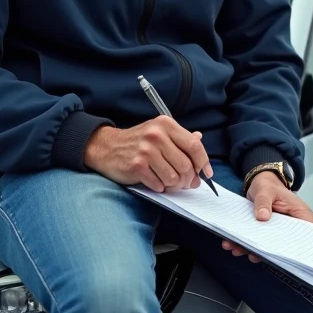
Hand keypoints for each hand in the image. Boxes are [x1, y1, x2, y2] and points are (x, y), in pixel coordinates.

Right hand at [83, 115, 212, 192]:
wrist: (106, 147)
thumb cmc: (136, 141)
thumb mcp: (159, 132)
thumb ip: (179, 137)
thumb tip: (199, 140)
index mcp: (165, 125)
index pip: (193, 145)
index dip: (203, 162)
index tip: (206, 174)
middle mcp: (156, 135)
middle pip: (186, 165)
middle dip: (189, 179)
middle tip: (186, 183)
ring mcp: (146, 151)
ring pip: (174, 177)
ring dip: (174, 185)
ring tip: (168, 182)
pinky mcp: (137, 166)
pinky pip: (159, 184)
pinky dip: (160, 187)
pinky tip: (155, 181)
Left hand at [222, 171, 312, 262]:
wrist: (259, 183)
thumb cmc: (268, 185)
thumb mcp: (265, 190)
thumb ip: (264, 202)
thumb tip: (263, 216)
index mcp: (300, 214)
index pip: (307, 235)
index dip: (300, 246)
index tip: (284, 253)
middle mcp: (292, 226)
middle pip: (287, 245)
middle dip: (269, 252)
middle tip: (254, 254)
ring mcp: (279, 232)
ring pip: (269, 247)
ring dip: (253, 251)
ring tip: (239, 250)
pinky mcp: (266, 234)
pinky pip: (258, 244)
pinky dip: (246, 246)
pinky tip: (234, 246)